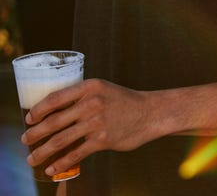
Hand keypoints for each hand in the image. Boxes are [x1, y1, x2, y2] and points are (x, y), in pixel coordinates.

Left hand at [24, 79, 161, 178]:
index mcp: (90, 87)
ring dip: (42, 152)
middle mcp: (92, 103)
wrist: (151, 113)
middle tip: (25, 140)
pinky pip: (76, 153)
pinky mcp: (103, 139)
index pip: (55, 98)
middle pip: (54, 121)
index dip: (38, 110)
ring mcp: (97, 122)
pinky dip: (61, 163)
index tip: (29, 119)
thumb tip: (53, 113)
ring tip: (33, 158)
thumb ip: (81, 98)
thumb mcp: (103, 91)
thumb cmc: (123, 102)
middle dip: (35, 134)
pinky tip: (53, 168)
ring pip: (61, 140)